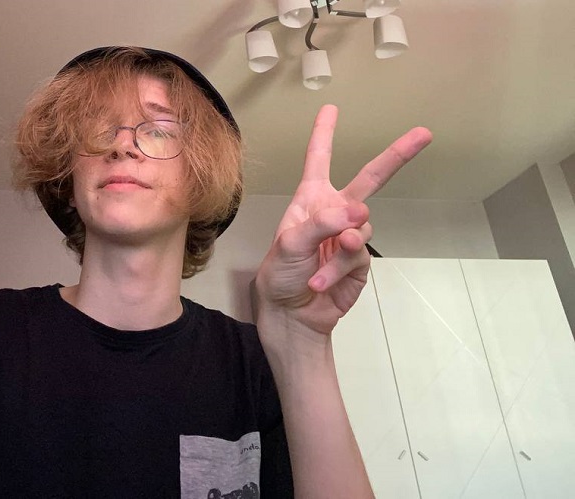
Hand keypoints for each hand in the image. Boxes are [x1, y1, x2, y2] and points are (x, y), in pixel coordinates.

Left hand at [253, 105, 431, 352]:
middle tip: (423, 134)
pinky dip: (337, 269)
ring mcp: (349, 236)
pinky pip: (358, 256)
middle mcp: (333, 212)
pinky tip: (320, 281)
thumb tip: (359, 213)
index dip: (324, 133)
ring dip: (340, 249)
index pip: (318, 159)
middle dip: (397, 156)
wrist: (289, 314)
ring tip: (316, 269)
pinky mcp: (360, 262)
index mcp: (311, 200)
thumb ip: (322, 223)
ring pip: (362, 228)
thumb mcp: (289, 243)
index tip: (331, 108)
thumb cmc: (279, 273)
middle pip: (370, 178)